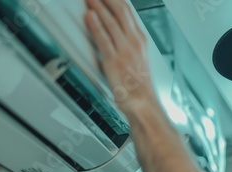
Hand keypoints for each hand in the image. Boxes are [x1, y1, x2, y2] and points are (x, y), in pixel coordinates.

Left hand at [84, 0, 152, 114]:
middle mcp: (134, 42)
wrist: (143, 101)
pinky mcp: (115, 60)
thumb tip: (117, 32)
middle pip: (121, 11)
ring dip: (98, 6)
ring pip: (111, 22)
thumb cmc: (139, 84)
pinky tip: (89, 16)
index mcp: (140, 40)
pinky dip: (96, 25)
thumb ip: (127, 42)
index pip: (128, 11)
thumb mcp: (137, 57)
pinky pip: (104, 38)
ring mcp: (125, 50)